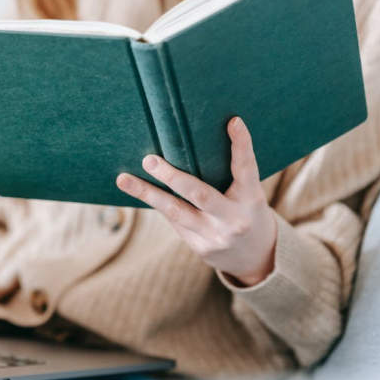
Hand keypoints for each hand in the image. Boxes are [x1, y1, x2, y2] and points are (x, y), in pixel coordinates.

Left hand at [116, 116, 276, 285]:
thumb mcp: (248, 195)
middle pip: (200, 194)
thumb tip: (188, 146)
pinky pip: (174, 221)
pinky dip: (157, 203)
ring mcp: (215, 236)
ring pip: (176, 212)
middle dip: (172, 177)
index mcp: (251, 199)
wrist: (256, 258)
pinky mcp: (200, 247)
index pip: (246, 168)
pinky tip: (138, 190)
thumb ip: (228, 176)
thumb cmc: (246, 212)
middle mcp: (234, 219)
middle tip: (149, 160)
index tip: (233, 121)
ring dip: (147, 193)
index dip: (241, 144)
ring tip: (124, 179)